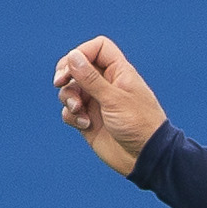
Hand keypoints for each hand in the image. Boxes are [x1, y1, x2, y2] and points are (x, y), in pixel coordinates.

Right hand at [54, 36, 168, 175]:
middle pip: (77, 67)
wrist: (146, 158)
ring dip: (68, 97)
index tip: (73, 66)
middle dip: (66, 74)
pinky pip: (70, 111)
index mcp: (119, 73)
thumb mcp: (114, 99)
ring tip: (78, 109)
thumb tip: (73, 55)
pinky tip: (86, 124)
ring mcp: (97, 102)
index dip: (82, 52)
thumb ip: (91, 78)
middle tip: (60, 82)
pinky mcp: (89, 120)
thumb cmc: (139, 125)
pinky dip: (72, 115)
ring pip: (70, 89)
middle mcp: (106, 85)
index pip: (98, 48)